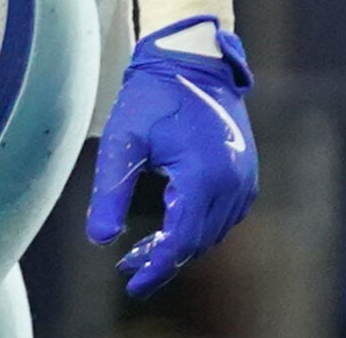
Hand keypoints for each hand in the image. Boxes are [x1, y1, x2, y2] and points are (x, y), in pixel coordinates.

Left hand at [86, 17, 259, 296]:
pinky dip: (198, 227)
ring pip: (212, 233)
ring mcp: (244, 182)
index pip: (180, 241)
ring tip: (141, 250)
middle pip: (197, 242)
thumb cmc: (154, 96)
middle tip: (128, 265)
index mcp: (203, 179)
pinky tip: (169, 225)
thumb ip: (109, 191)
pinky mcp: (246, 175)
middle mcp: (232, 186)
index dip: (156, 268)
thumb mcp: (124, 142)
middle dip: (164, 259)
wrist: (193, 61)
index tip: (131, 283)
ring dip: (181, 245)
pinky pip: (223, 216)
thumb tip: (99, 239)